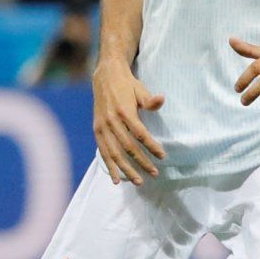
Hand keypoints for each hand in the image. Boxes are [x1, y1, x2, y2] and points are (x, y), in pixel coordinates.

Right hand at [92, 65, 165, 183]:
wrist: (105, 77)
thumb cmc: (127, 84)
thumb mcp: (140, 89)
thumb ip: (149, 100)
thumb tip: (162, 99)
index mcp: (123, 111)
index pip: (140, 133)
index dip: (151, 146)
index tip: (162, 156)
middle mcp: (111, 121)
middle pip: (127, 146)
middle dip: (141, 162)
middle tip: (154, 174)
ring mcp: (102, 127)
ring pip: (114, 152)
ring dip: (126, 169)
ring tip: (138, 181)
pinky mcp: (96, 130)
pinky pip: (103, 151)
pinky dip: (109, 166)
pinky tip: (117, 179)